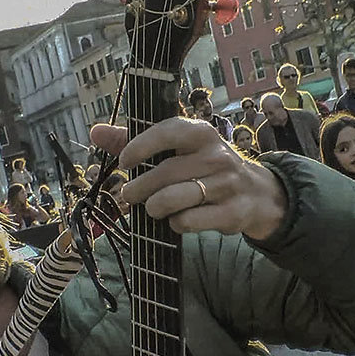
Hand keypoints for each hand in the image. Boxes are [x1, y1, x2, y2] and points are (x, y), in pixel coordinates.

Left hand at [89, 120, 287, 240]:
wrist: (258, 193)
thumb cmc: (205, 167)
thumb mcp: (178, 149)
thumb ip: (135, 140)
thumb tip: (96, 131)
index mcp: (201, 133)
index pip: (169, 131)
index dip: (142, 145)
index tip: (125, 161)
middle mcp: (217, 155)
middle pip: (167, 173)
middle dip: (140, 187)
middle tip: (129, 195)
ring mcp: (227, 184)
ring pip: (178, 198)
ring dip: (156, 207)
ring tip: (151, 208)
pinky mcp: (232, 212)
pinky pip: (192, 220)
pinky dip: (177, 224)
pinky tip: (176, 221)